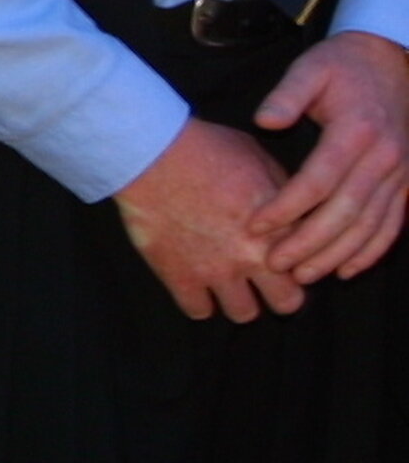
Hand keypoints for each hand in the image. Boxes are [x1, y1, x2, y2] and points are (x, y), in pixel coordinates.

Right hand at [115, 116, 296, 320]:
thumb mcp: (260, 160)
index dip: (301, 263)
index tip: (288, 257)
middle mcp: (253, 256)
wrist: (152, 154)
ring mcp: (215, 270)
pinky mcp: (179, 275)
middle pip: (287, 304)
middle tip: (266, 279)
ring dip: (240, 299)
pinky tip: (196, 283)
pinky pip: (198, 311)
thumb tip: (293, 212)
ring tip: (229, 283)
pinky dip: (200, 301)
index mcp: (279, 228)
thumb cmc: (207, 149)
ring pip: (244, 314)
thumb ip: (283, 193)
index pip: (310, 267)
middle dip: (281, 292)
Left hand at [252, 29, 408, 285]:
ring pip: (371, 225)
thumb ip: (287, 94)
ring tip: (304, 274)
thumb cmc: (343, 65)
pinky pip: (393, 224)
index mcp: (356, 131)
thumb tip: (265, 120)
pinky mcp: (407, 182)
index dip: (286, 207)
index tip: (255, 226)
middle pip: (345, 211)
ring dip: (338, 255)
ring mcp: (400, 173)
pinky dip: (373, 250)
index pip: (318, 180)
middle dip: (309, 243)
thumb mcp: (311, 68)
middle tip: (275, 264)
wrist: (393, 59)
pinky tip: (347, 269)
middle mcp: (384, 157)